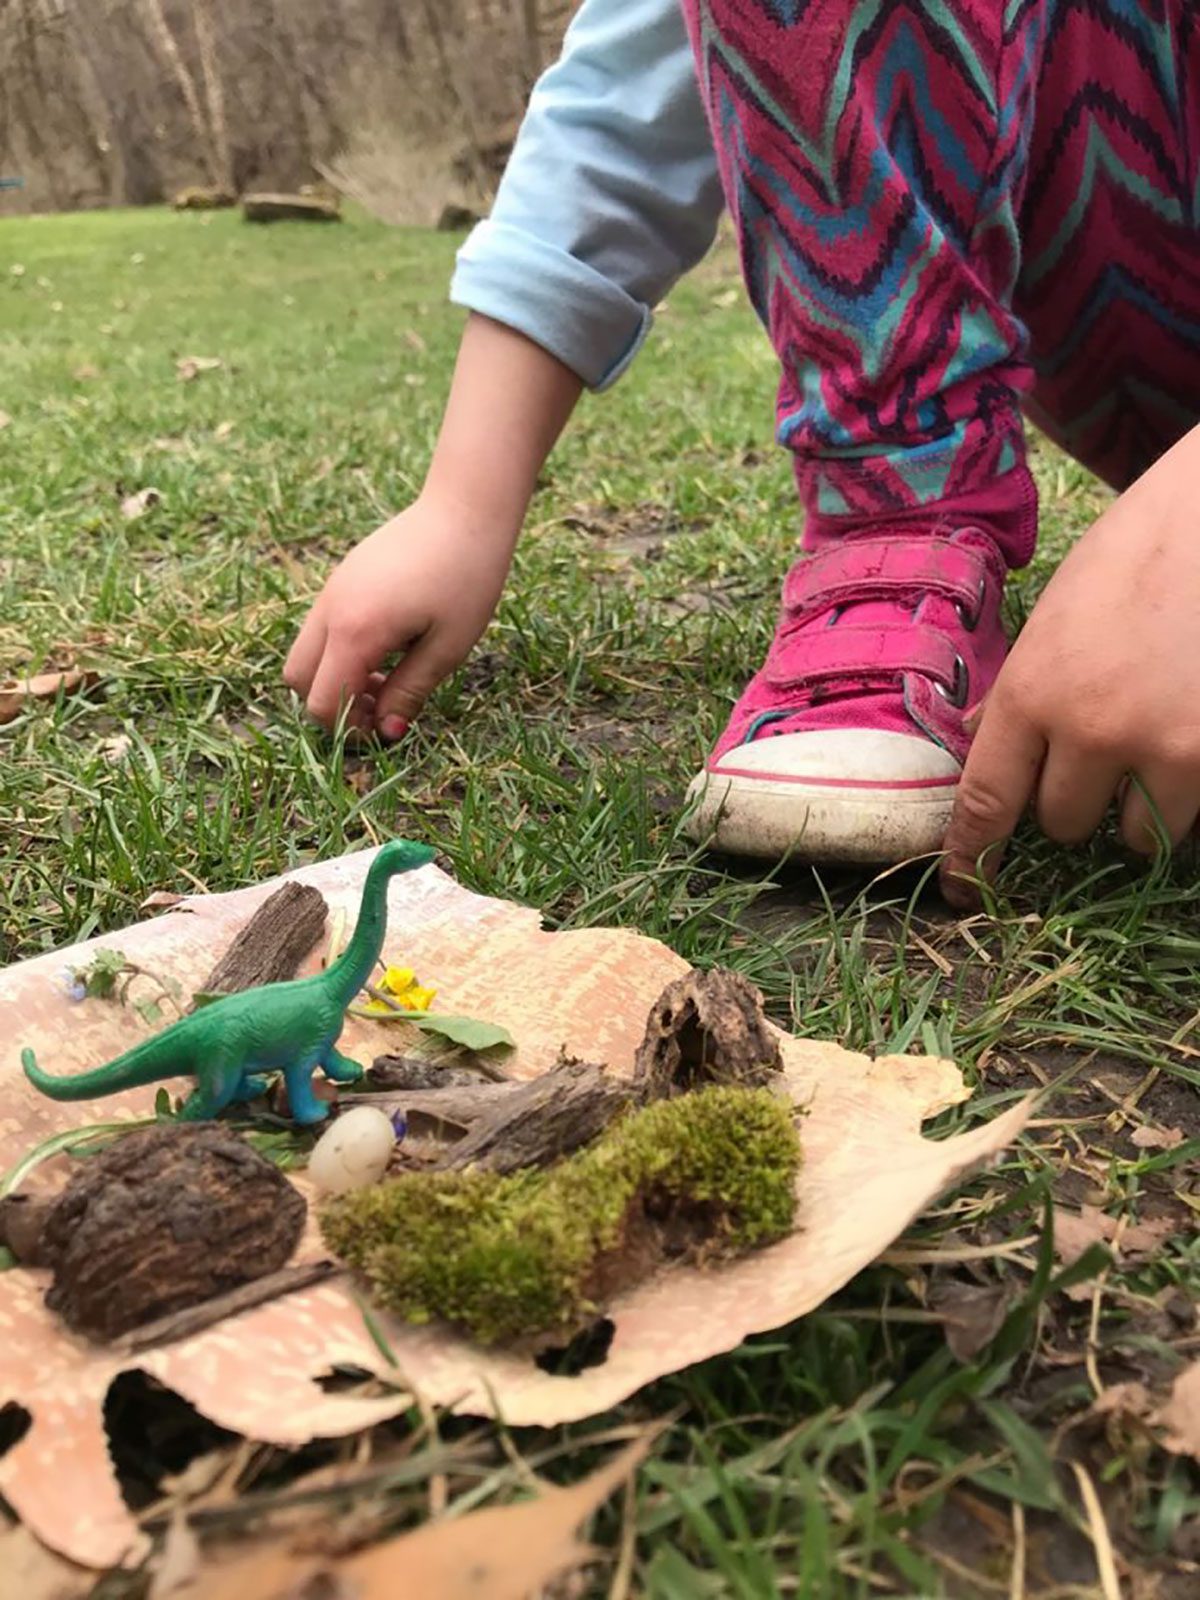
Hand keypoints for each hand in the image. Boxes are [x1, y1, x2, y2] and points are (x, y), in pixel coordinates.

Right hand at [283, 489, 514, 736]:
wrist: (464, 509)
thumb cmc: (467, 577)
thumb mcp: (448, 647)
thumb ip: (410, 692)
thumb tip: (388, 731)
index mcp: (356, 631)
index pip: (325, 702)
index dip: (350, 730)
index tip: (387, 730)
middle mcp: (330, 610)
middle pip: (298, 680)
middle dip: (332, 705)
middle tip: (382, 707)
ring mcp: (330, 591)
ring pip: (304, 653)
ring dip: (335, 677)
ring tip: (388, 676)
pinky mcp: (340, 580)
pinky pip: (320, 628)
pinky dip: (339, 651)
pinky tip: (388, 646)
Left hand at [940, 425, 1199, 905]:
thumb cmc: (1138, 555)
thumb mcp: (1055, 616)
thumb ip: (1017, 691)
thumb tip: (974, 745)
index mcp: (1033, 692)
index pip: (987, 799)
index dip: (973, 852)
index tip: (964, 886)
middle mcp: (1092, 730)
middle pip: (1061, 824)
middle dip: (1072, 802)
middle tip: (1096, 751)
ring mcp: (1165, 748)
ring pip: (1135, 835)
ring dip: (1134, 810)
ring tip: (1149, 746)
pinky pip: (1191, 818)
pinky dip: (1185, 798)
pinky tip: (1186, 739)